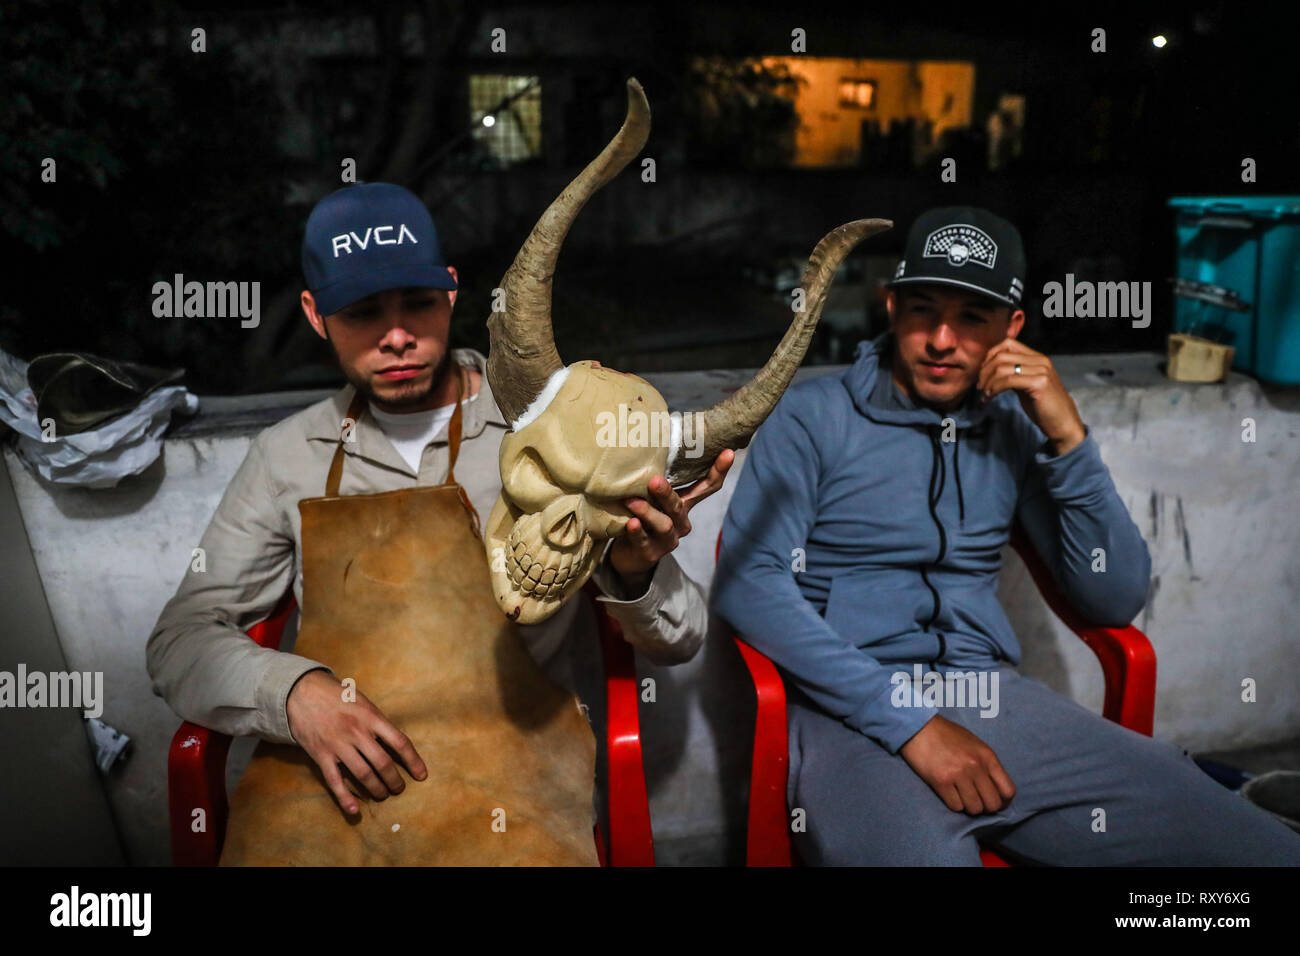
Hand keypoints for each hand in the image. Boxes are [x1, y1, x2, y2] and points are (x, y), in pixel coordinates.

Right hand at [286, 669, 427, 815]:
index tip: (421, 775)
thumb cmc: (337, 695)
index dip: (413, 761)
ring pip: (363, 774)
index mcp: (372, 716)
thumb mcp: (363, 701)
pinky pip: (335, 781)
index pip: (400, 742)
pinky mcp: (321, 754)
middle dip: (395, 781)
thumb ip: (377, 721)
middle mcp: (357, 731)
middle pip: (383, 763)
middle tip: (399, 788)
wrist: (302, 692)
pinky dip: (345, 797)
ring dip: (377, 789)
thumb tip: (395, 744)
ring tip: (383, 795)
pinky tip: (354, 809)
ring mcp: (338, 744)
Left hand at [608, 449, 735, 579]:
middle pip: (679, 506)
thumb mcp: (652, 496)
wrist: (628, 555)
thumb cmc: (641, 517)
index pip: (707, 487)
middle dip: (667, 493)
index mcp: (685, 504)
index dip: (718, 471)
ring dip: (648, 512)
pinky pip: (644, 541)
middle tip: (654, 481)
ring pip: (663, 525)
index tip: (728, 452)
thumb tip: (649, 439)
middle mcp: (680, 522)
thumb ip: (656, 477)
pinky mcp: (650, 553)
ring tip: (632, 501)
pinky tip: (631, 523)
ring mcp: (667, 539)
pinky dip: (637, 532)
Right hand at [900, 715, 1015, 813]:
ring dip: (969, 806)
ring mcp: (958, 775)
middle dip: (986, 807)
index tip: (996, 801)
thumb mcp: (975, 744)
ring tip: (961, 796)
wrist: (919, 727)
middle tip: (976, 800)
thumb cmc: (947, 735)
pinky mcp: (941, 782)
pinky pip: (956, 806)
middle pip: (992, 804)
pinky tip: (949, 793)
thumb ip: (986, 765)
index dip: (1004, 802)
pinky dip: (954, 804)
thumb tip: (995, 789)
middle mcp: (975, 766)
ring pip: (974, 808)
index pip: (1008, 790)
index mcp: (987, 756)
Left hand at [978, 339, 1085, 455]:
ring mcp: (1041, 370)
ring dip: (986, 383)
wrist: (1063, 423)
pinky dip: (993, 390)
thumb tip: (989, 369)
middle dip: (984, 372)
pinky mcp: (1039, 383)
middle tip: (979, 388)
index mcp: (1037, 357)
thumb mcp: (1026, 384)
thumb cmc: (1043, 406)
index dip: (989, 356)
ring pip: (1001, 368)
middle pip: (1001, 355)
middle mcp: (1040, 360)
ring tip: (984, 396)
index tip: (983, 374)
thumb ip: (1013, 373)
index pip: (1007, 344)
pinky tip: (989, 399)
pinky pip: (1007, 381)